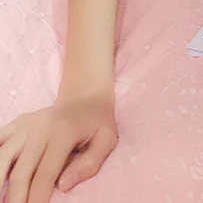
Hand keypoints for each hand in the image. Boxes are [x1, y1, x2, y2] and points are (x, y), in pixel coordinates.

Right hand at [0, 94, 117, 202]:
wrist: (85, 97)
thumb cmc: (96, 123)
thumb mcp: (107, 140)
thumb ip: (89, 164)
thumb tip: (63, 186)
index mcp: (63, 133)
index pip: (45, 175)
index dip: (36, 200)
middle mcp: (41, 127)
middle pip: (20, 171)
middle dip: (15, 199)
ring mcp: (26, 124)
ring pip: (2, 157)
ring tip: (0, 199)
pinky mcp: (17, 123)